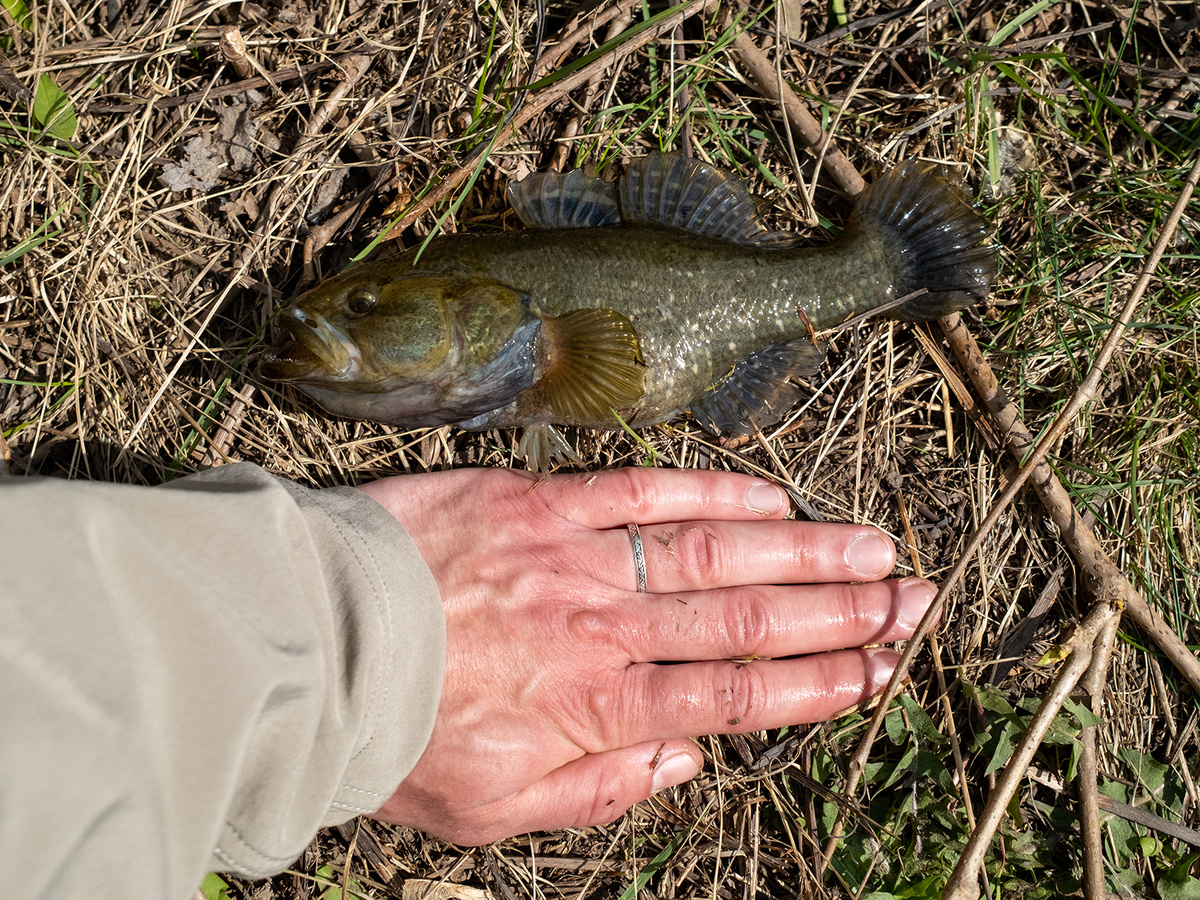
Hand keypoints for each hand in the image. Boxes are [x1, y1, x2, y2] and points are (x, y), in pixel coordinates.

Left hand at [357, 467, 934, 844]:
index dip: (819, 686)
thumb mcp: (492, 812)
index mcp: (600, 711)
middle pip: (747, 619)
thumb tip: (683, 766)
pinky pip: (641, 490)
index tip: (880, 673)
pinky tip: (769, 492)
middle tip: (912, 600)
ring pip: (712, 552)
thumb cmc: (399, 736)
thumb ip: (597, 791)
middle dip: (839, 614)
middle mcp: (608, 631)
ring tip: (872, 547)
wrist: (310, 644)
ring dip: (801, 551)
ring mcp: (578, 558)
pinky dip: (710, 490)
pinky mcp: (540, 500)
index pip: (734, 697)